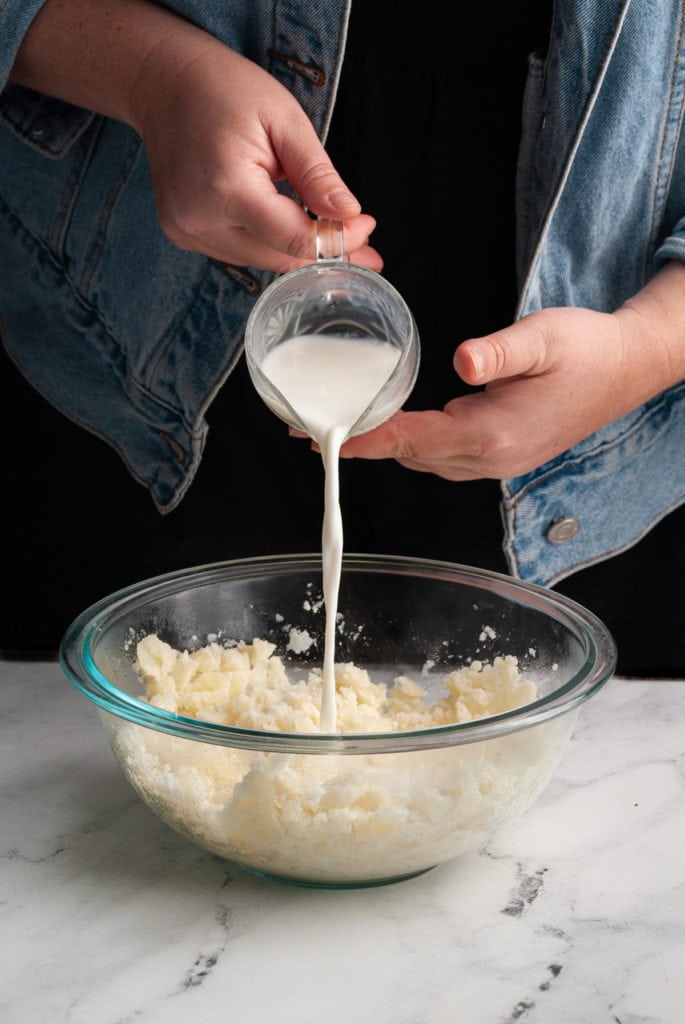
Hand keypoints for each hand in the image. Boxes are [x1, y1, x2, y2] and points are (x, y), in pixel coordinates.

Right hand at [11, 0, 379, 272]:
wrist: (163, 82)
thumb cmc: (224, 90)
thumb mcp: (284, 120)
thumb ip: (317, 174)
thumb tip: (350, 216)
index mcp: (225, 188)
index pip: (294, 239)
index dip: (336, 241)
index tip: (366, 226)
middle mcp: (199, 219)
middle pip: (278, 257)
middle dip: (325, 251)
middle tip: (364, 243)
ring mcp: (187, 231)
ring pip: (261, 259)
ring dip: (299, 251)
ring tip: (336, 235)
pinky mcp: (184, 234)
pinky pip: (240, 251)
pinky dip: (269, 242)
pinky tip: (292, 226)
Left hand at [339, 263, 684, 479]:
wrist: (626, 370)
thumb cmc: (587, 350)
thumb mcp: (544, 338)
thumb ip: (500, 351)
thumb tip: (462, 361)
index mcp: (492, 434)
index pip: (410, 441)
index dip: (362, 439)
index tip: (318, 438)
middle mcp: (489, 459)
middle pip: (409, 456)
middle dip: (360, 444)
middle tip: (309, 429)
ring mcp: (496, 464)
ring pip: (424, 460)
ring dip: (385, 446)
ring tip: (342, 428)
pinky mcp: (501, 456)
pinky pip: (443, 458)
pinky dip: (412, 446)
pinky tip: (396, 427)